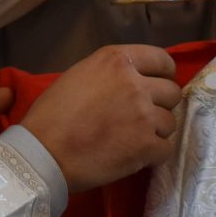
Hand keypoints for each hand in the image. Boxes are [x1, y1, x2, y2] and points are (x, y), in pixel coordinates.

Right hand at [22, 45, 181, 191]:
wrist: (44, 153)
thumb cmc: (51, 114)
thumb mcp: (79, 76)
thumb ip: (110, 74)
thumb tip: (131, 83)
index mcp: (117, 60)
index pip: (162, 59)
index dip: (163, 75)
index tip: (157, 86)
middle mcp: (136, 83)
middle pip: (171, 92)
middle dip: (160, 105)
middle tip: (142, 117)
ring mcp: (144, 115)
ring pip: (170, 122)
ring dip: (156, 131)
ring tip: (133, 140)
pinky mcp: (147, 146)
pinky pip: (165, 149)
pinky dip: (153, 155)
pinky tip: (136, 156)